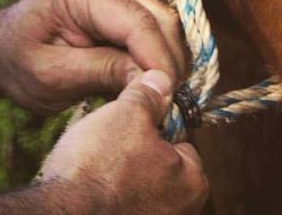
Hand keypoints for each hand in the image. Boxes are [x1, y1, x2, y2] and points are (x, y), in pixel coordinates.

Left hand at [0, 0, 186, 113]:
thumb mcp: (53, 77)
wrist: (2, 50)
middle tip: (170, 103)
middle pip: (156, 17)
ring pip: (162, 20)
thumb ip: (103, 73)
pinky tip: (152, 80)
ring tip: (162, 95)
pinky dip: (158, 52)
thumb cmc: (18, 65)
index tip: (168, 96)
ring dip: (167, 58)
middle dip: (168, 61)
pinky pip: (154, 24)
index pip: (135, 22)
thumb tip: (156, 81)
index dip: (158, 59)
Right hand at [0, 71, 208, 214]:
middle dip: (139, 157)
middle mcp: (180, 213)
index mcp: (193, 183)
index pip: (181, 142)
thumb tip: (162, 81)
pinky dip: (108, 202)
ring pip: (138, 190)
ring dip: (121, 181)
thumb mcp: (127, 115)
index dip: (154, 129)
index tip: (131, 127)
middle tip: (110, 148)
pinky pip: (120, 209)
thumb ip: (150, 95)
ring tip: (95, 169)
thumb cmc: (98, 169)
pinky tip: (88, 192)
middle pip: (161, 168)